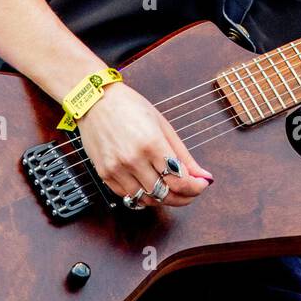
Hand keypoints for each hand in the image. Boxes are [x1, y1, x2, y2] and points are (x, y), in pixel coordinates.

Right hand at [75, 82, 213, 207]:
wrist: (96, 101)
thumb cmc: (130, 107)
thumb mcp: (163, 126)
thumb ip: (184, 155)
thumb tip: (204, 176)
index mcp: (151, 143)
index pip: (179, 180)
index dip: (195, 187)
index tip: (202, 184)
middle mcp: (132, 160)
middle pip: (165, 194)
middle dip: (184, 197)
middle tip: (192, 191)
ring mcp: (116, 169)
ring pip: (147, 199)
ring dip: (164, 199)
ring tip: (173, 189)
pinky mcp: (104, 174)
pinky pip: (128, 196)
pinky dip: (143, 196)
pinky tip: (151, 186)